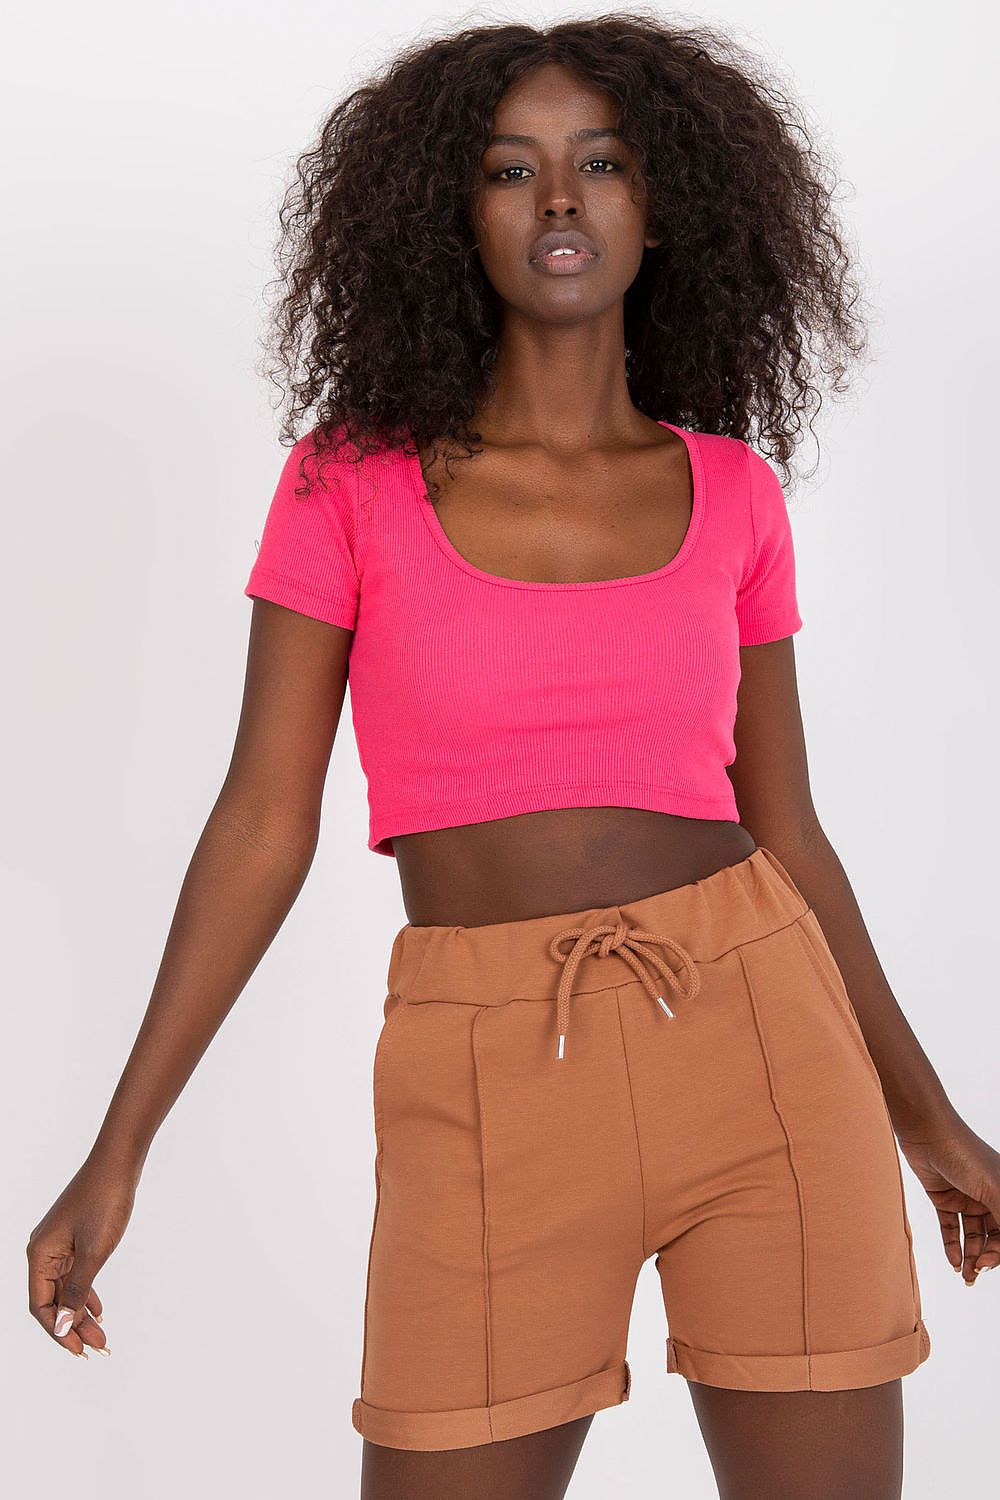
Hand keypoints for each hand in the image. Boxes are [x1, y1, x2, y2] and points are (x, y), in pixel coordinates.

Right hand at [26, 1150, 138, 1357]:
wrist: (118, 1163)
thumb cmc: (105, 1202)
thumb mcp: (94, 1252)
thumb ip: (76, 1291)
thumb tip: (62, 1326)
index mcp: (40, 1255)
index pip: (40, 1306)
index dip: (58, 1331)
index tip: (79, 1350)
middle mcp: (44, 1251)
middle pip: (52, 1301)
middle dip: (73, 1327)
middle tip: (97, 1349)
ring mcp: (59, 1244)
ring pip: (65, 1289)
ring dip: (81, 1312)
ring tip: (101, 1335)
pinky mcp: (74, 1238)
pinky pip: (74, 1274)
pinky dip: (85, 1293)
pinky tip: (98, 1309)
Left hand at [896, 1117, 999, 1284]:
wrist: (927, 1131)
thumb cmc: (965, 1153)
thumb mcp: (993, 1187)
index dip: (999, 1251)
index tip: (987, 1264)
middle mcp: (988, 1196)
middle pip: (992, 1236)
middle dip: (985, 1257)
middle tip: (974, 1274)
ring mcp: (966, 1197)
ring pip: (972, 1234)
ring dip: (970, 1256)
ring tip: (965, 1276)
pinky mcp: (943, 1197)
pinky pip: (951, 1227)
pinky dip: (952, 1245)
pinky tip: (954, 1261)